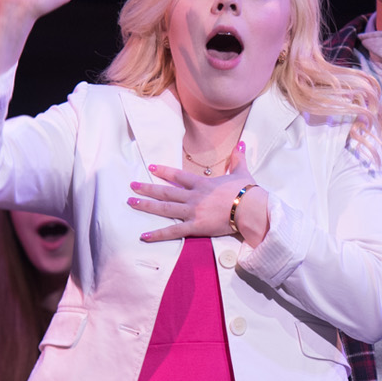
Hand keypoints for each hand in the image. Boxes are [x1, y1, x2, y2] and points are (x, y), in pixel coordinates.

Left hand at [128, 156, 260, 242]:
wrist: (250, 208)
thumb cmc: (248, 192)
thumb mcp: (242, 172)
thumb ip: (238, 159)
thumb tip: (241, 145)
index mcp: (202, 183)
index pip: (178, 175)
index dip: (164, 171)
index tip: (151, 167)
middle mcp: (193, 196)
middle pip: (165, 191)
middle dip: (147, 188)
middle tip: (132, 186)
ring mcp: (192, 211)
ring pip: (164, 208)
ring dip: (146, 205)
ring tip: (131, 203)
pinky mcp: (195, 226)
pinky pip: (173, 231)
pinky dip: (158, 234)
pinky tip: (144, 235)